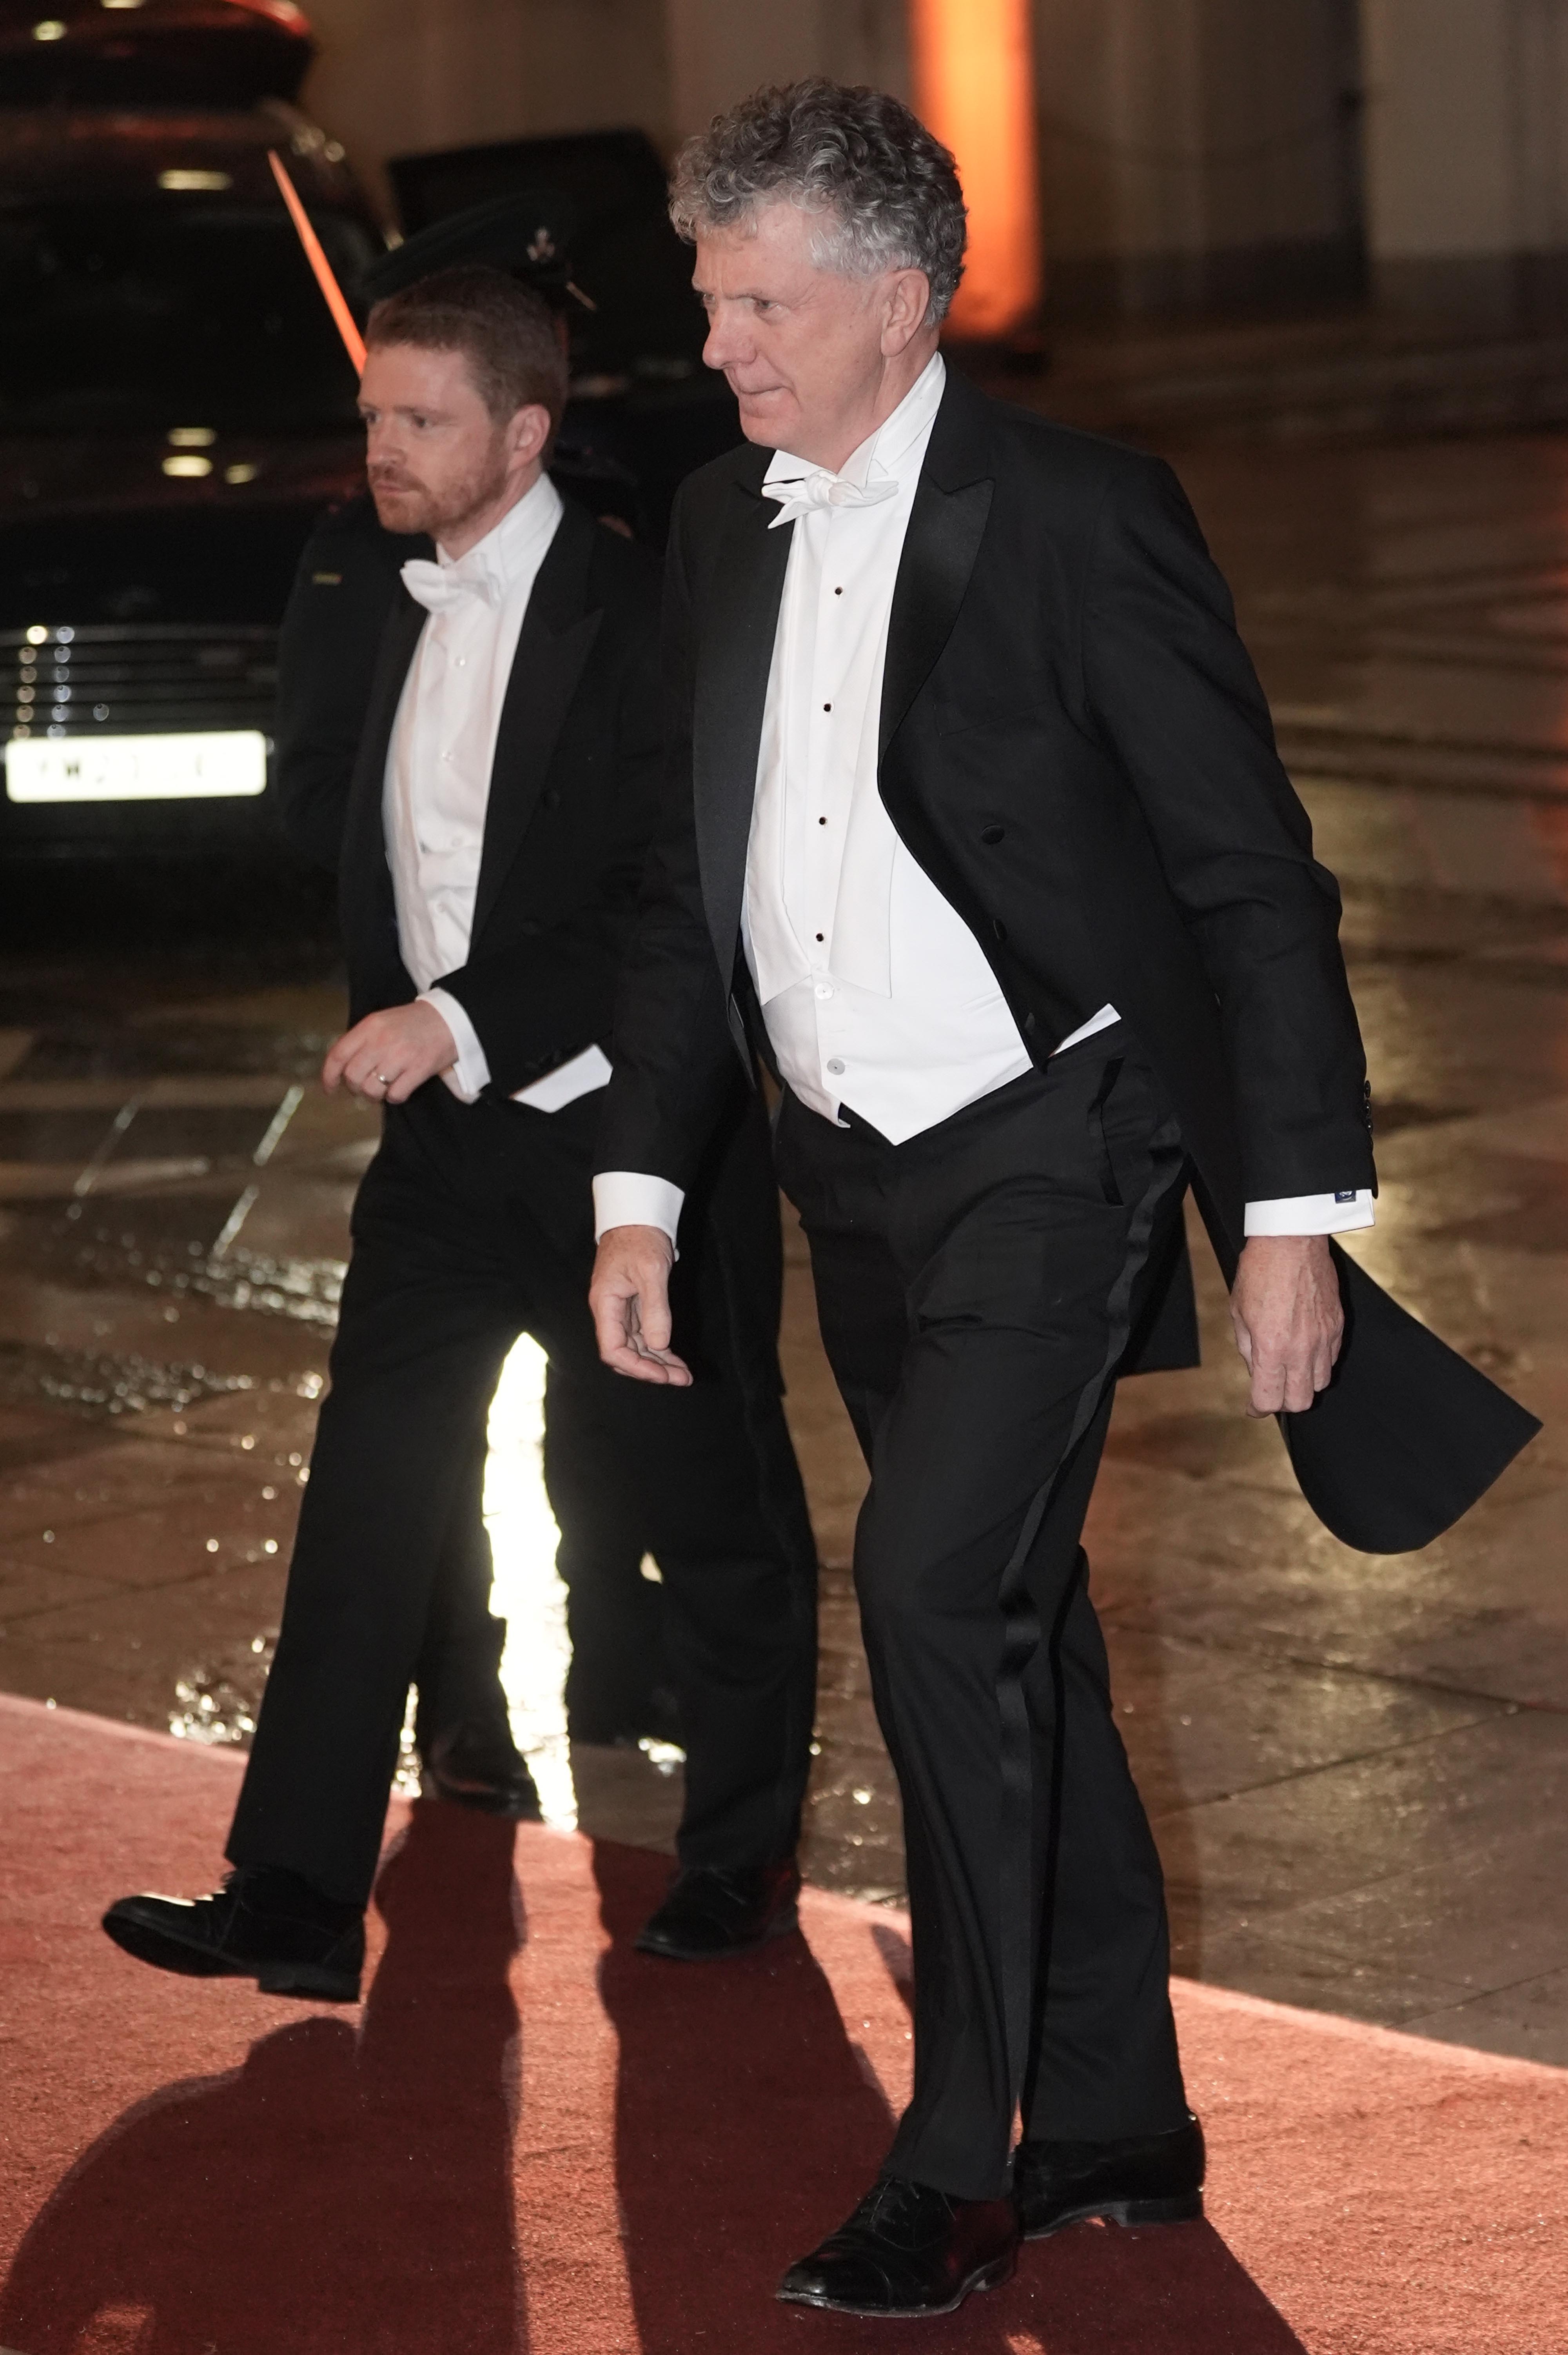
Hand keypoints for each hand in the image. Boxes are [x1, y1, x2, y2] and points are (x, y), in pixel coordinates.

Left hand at [322, 1001, 456, 1104]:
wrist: (451, 1018)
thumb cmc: (414, 1022)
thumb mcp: (382, 1022)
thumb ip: (361, 1040)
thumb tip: (342, 1068)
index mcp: (370, 1026)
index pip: (338, 1055)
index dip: (329, 1076)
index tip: (330, 1088)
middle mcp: (382, 1041)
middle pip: (353, 1077)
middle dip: (355, 1088)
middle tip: (364, 1086)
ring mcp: (401, 1056)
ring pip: (372, 1090)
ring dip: (374, 1095)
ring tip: (382, 1089)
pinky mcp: (419, 1070)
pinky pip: (395, 1095)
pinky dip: (394, 1097)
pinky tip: (400, 1088)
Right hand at [589, 1225, 692, 1385]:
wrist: (638, 1215)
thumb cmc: (640, 1238)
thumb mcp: (651, 1271)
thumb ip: (655, 1309)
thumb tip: (658, 1345)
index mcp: (605, 1304)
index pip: (612, 1350)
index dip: (636, 1367)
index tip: (662, 1375)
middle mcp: (610, 1312)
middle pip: (625, 1354)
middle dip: (651, 1369)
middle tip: (681, 1379)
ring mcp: (622, 1311)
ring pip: (636, 1347)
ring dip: (658, 1362)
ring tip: (683, 1375)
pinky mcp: (634, 1306)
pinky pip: (644, 1335)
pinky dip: (659, 1348)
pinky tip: (675, 1360)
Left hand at [1229, 1234, 1344, 1416]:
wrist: (1291, 1240)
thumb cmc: (1261, 1271)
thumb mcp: (1239, 1312)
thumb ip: (1248, 1348)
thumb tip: (1256, 1370)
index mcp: (1271, 1347)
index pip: (1269, 1399)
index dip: (1257, 1408)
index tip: (1253, 1406)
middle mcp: (1301, 1348)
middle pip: (1301, 1401)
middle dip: (1284, 1402)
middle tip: (1272, 1390)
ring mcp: (1324, 1338)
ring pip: (1320, 1383)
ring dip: (1303, 1383)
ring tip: (1289, 1369)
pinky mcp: (1338, 1325)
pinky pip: (1332, 1359)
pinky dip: (1318, 1363)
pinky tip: (1305, 1351)